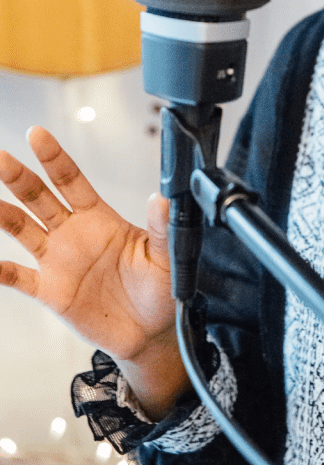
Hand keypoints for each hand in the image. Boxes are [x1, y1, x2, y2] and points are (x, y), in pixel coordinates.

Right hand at [0, 127, 176, 368]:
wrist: (152, 331)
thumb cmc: (161, 288)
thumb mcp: (166, 255)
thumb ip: (161, 227)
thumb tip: (162, 198)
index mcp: (100, 218)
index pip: (71, 180)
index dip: (53, 157)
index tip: (36, 134)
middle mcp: (74, 234)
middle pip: (39, 197)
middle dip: (19, 176)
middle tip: (0, 157)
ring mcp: (59, 261)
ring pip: (23, 229)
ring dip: (3, 213)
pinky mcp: (52, 292)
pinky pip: (19, 278)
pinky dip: (1, 271)